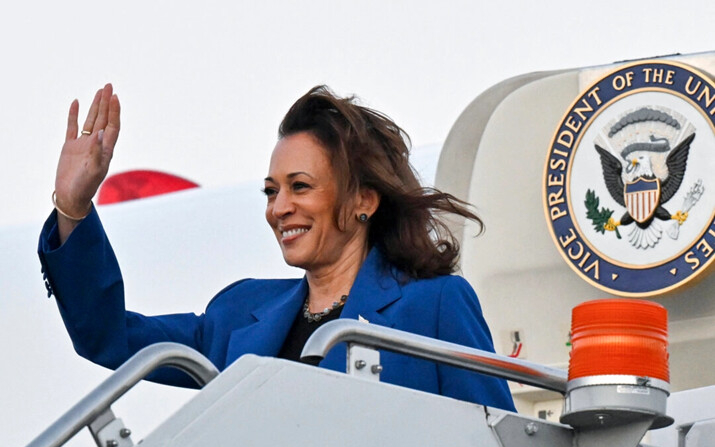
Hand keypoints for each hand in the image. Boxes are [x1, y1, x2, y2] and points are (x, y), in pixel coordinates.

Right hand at [54, 84, 119, 240]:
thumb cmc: (86, 187)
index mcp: (106, 149)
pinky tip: (76, 102)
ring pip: (91, 120)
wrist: (71, 197)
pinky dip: (74, 115)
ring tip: (100, 90)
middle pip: (103, 119)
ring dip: (95, 106)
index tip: (115, 97)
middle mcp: (97, 144)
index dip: (114, 111)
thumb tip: (99, 133)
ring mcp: (84, 144)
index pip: (112, 126)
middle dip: (107, 103)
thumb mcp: (94, 170)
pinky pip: (73, 127)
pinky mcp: (70, 147)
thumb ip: (97, 152)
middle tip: (109, 86)